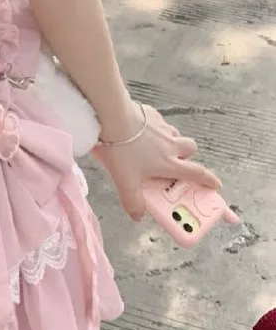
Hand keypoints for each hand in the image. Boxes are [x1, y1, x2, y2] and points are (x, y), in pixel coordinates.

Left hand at [92, 103, 229, 220]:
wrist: (114, 118)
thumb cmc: (122, 150)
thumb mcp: (125, 181)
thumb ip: (133, 201)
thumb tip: (138, 215)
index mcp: (169, 163)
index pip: (196, 173)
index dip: (209, 180)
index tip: (216, 184)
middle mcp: (170, 144)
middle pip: (191, 148)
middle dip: (188, 156)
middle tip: (176, 162)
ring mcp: (162, 127)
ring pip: (176, 134)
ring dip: (171, 141)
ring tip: (155, 147)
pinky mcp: (152, 114)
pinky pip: (159, 122)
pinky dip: (156, 128)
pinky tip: (142, 131)